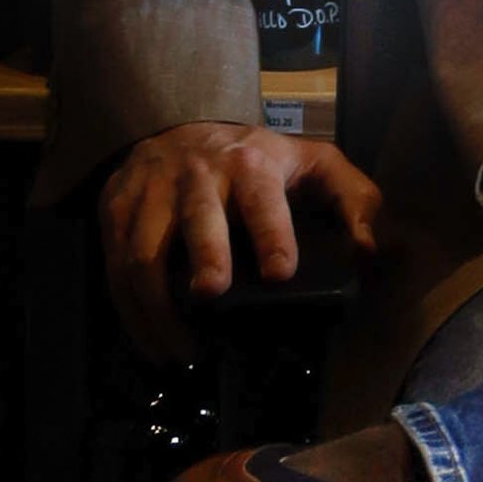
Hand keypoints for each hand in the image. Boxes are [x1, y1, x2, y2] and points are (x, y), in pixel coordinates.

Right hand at [97, 122, 381, 363]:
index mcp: (250, 162)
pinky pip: (114, 269)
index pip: (262, 197)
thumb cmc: (255, 159)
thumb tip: (369, 250)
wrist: (178, 128)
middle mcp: (197, 174)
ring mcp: (150, 193)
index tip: (280, 272)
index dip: (271, 233)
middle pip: (197, 219)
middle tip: (212, 296)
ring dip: (160, 308)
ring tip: (184, 353)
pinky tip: (153, 345)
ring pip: (144, 253)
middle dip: (206, 256)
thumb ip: (352, 199)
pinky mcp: (115, 212)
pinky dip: (130, 315)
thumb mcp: (312, 164)